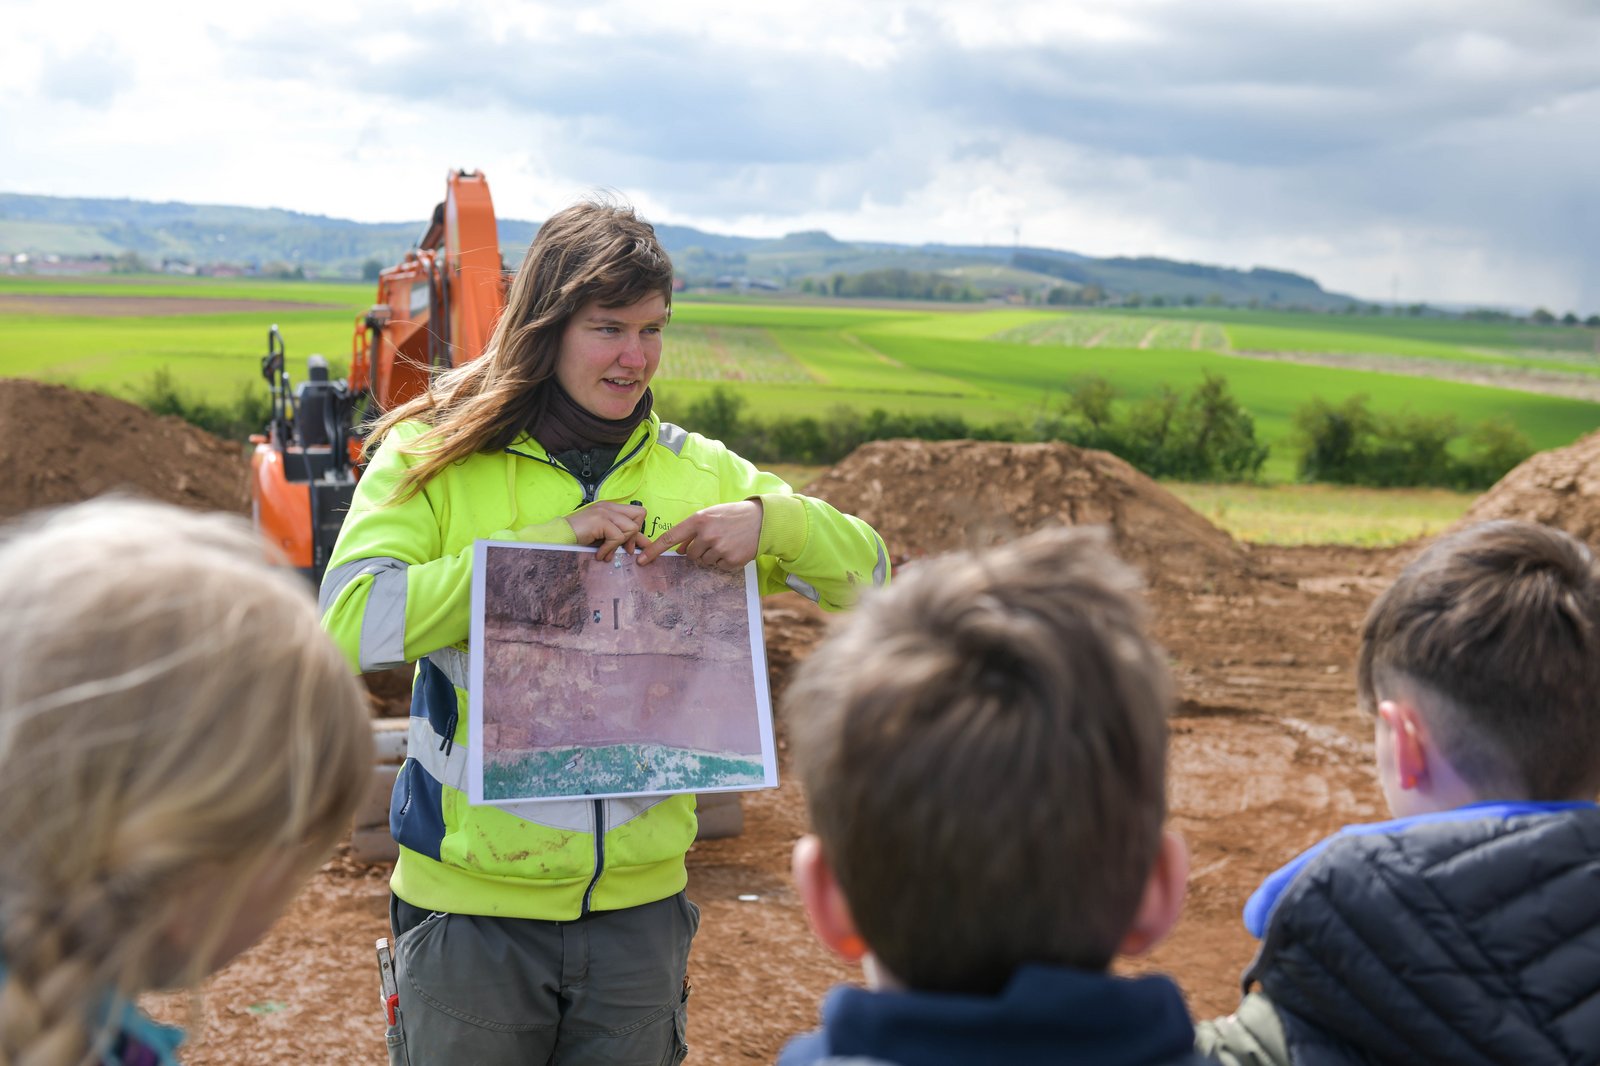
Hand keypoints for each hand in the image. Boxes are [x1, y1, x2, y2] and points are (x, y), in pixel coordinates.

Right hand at [565, 501, 648, 561]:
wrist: (559, 537)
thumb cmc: (578, 538)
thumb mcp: (604, 535)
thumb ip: (621, 537)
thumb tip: (644, 545)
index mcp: (610, 507)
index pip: (638, 512)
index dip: (639, 530)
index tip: (630, 546)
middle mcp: (609, 506)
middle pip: (640, 515)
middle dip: (635, 535)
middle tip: (625, 549)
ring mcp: (604, 512)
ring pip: (631, 528)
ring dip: (620, 545)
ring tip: (606, 553)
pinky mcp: (600, 520)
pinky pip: (617, 537)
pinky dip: (609, 549)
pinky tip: (599, 554)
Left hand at [637, 501, 762, 570]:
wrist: (761, 520)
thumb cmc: (733, 515)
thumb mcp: (711, 515)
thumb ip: (693, 530)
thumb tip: (680, 550)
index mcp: (699, 520)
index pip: (670, 537)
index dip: (654, 550)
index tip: (642, 560)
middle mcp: (706, 534)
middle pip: (690, 554)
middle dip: (698, 551)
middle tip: (714, 540)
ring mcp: (719, 548)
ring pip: (704, 562)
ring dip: (712, 555)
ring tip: (726, 542)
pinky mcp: (730, 560)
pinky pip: (718, 566)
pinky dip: (724, 561)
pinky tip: (734, 548)